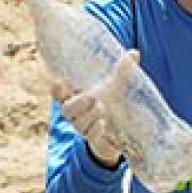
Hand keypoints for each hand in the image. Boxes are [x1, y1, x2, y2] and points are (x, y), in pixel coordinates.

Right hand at [51, 51, 141, 168]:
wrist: (121, 129)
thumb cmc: (112, 102)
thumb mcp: (116, 86)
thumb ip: (122, 71)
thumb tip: (134, 53)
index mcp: (75, 97)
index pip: (59, 94)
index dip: (57, 90)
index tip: (59, 82)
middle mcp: (75, 113)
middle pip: (66, 110)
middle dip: (78, 104)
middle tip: (92, 97)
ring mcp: (82, 127)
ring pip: (77, 123)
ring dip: (90, 115)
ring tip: (102, 108)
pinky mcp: (92, 138)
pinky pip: (88, 135)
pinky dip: (95, 130)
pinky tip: (103, 124)